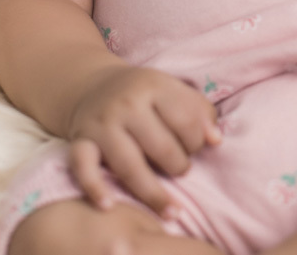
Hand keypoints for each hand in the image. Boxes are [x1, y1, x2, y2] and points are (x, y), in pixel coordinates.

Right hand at [66, 65, 221, 217]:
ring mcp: (102, 124)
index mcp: (154, 86)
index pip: (186, 120)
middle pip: (161, 147)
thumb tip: (215, 141)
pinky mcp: (80, 141)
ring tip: (172, 210)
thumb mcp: (174, 91)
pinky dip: (94, 187)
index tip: (196, 148)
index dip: (198, 141)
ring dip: (153, 192)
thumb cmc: (145, 95)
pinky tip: (109, 205)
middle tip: (181, 169)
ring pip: (129, 164)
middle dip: (179, 166)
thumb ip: (200, 113)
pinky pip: (83, 167)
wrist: (93, 86)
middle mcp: (126, 104)